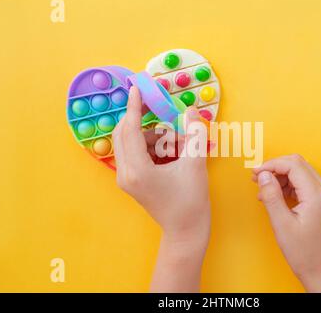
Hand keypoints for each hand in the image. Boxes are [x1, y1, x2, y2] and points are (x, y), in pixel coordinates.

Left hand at [113, 86, 209, 291]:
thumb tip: (190, 110)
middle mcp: (125, 173)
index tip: (137, 88)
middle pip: (125, 134)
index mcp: (137, 169)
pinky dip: (154, 148)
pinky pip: (138, 154)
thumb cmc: (191, 202)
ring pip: (134, 144)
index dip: (134, 107)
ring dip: (155, 137)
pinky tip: (174, 153)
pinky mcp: (132, 181)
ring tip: (181, 144)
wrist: (186, 232)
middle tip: (164, 113)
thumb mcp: (195, 165)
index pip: (130, 129)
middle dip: (146, 121)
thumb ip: (193, 134)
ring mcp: (126, 178)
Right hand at [252, 155, 320, 292]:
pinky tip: (273, 195)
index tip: (255, 173)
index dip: (271, 165)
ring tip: (263, 190)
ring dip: (279, 175)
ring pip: (299, 170)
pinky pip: (302, 181)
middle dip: (275, 167)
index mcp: (316, 195)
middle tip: (257, 178)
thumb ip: (271, 196)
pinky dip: (286, 184)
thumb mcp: (281, 224)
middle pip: (297, 163)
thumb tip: (263, 175)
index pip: (293, 165)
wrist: (320, 268)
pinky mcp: (320, 199)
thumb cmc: (303, 251)